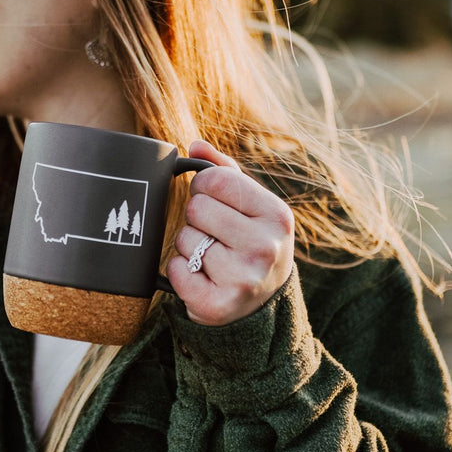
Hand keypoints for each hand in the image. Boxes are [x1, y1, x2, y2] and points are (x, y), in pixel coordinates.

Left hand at [166, 140, 294, 326]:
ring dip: (189, 246)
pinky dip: (180, 271)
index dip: (204, 186)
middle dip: (197, 218)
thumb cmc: (251, 241)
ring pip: (184, 239)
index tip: (212, 199)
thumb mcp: (251, 206)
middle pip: (197, 208)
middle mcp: (265, 247)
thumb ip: (225, 171)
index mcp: (277, 216)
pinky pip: (175, 269)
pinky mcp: (217, 305)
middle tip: (213, 233)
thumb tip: (195, 146)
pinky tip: (201, 276)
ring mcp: (242, 279)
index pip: (216, 180)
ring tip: (211, 257)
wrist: (262, 303)